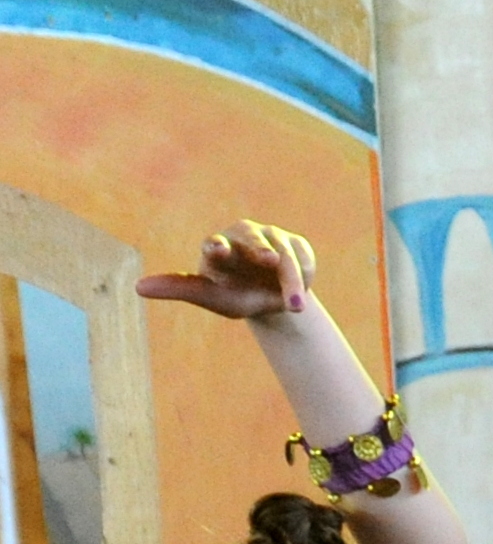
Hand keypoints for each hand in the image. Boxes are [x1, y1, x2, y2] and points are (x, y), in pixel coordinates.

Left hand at [141, 219, 315, 320]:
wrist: (276, 299)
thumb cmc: (238, 294)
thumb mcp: (213, 298)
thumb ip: (180, 289)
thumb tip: (137, 287)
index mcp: (219, 247)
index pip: (216, 244)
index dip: (218, 246)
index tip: (218, 249)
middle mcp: (244, 236)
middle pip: (253, 241)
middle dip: (262, 250)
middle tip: (270, 261)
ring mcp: (272, 237)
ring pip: (283, 256)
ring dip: (291, 281)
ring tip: (295, 307)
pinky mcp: (297, 244)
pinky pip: (303, 259)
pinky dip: (304, 277)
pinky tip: (300, 296)